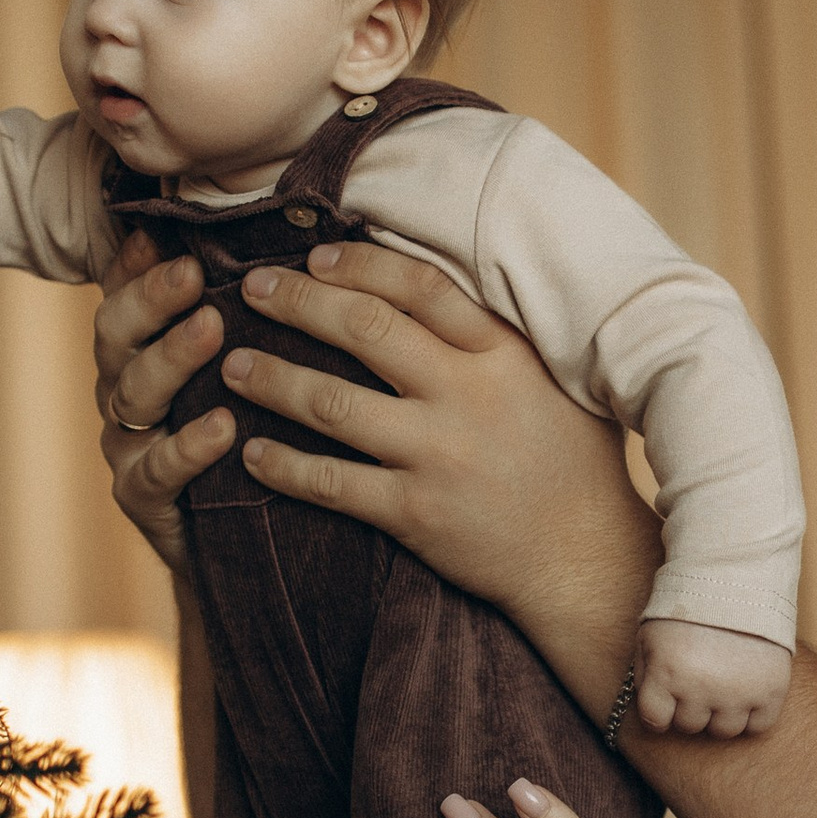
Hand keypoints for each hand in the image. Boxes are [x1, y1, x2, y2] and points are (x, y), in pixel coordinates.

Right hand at [91, 230, 233, 568]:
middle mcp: (124, 390)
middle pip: (117, 333)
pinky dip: (189, 446)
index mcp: (141, 351)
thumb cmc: (249, 438)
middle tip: (192, 270)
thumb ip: (249, 317)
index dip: (137, 263)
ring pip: (133, 393)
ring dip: (172, 357)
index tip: (163, 232)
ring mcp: (127, 444)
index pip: (125, 294)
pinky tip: (223, 426)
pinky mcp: (142, 498)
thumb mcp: (246, 372)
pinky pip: (158, 469)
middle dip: (152, 298)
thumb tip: (290, 240)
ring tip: (212, 329)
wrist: (238, 546)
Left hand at [223, 240, 656, 689]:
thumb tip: (430, 291)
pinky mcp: (415, 512)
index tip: (316, 257)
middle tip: (252, 290)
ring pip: (332, 403)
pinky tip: (252, 453)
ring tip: (233, 365)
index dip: (359, 266)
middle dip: (298, 303)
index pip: (419, 288)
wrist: (584, 560)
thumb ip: (499, 338)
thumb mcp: (554, 382)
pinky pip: (331, 483)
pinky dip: (285, 466)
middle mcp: (467, 396)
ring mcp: (437, 455)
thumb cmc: (574, 464)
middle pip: (363, 331)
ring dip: (273, 379)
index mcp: (503, 354)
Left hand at [637, 618, 791, 738]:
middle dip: (690, 707)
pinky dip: (752, 715)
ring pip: (724, 730)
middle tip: (699, 680)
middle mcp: (701, 688)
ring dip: (721, 713)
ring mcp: (739, 692)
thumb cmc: (689, 608)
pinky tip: (747, 692)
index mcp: (667, 672)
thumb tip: (652, 712)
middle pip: (690, 725)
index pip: (655, 721)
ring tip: (723, 684)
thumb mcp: (650, 635)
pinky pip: (758, 726)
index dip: (660, 711)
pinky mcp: (772, 690)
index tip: (667, 701)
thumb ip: (645, 676)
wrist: (740, 577)